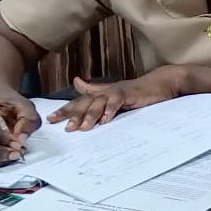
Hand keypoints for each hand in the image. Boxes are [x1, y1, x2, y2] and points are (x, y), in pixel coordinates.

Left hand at [46, 66, 185, 130]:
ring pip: (98, 103)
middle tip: (63, 126)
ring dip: (89, 115)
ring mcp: (117, 92)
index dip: (65, 109)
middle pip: (85, 102)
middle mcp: (105, 91)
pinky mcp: (129, 94)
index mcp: (101, 93)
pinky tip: (105, 120)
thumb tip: (76, 82)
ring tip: (81, 128)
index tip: (51, 119)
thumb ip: (94, 89)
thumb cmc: (136, 90)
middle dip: (72, 114)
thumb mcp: (113, 92)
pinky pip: (117, 102)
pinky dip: (110, 110)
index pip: (79, 102)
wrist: (159, 83)